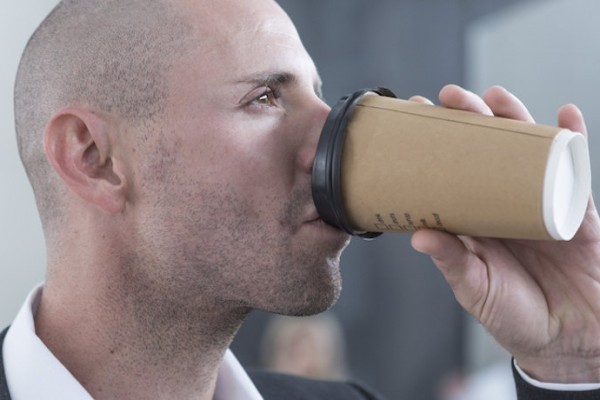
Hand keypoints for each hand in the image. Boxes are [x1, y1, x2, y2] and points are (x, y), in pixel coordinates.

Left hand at [411, 84, 599, 382]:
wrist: (568, 341)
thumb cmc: (514, 316)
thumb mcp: (476, 289)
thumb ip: (452, 262)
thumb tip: (418, 236)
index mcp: (474, 220)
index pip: (449, 172)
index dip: (434, 144)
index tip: (413, 117)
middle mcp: (503, 204)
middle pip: (485, 151)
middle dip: (469, 120)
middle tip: (449, 97)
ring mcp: (539, 203)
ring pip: (526, 151)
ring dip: (514, 119)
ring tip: (496, 96)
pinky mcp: (575, 211)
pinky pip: (574, 170)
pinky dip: (572, 141)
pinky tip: (565, 116)